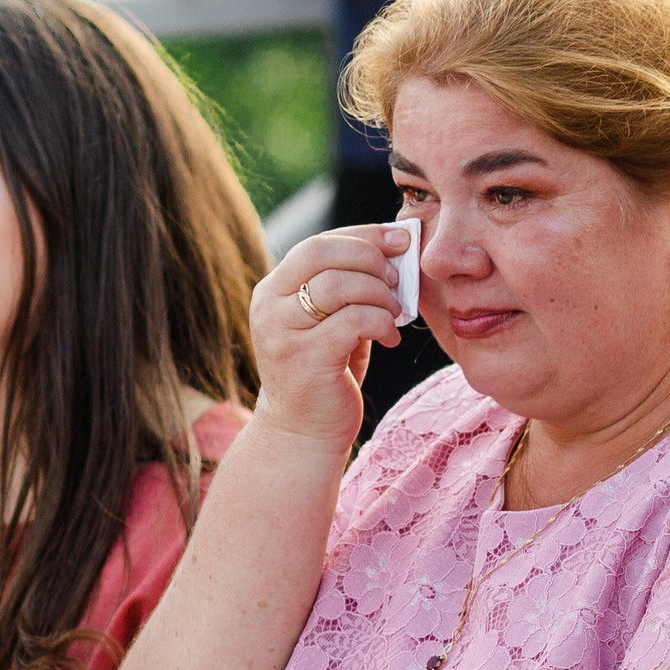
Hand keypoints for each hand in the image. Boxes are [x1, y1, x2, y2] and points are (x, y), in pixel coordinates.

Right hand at [248, 224, 409, 450]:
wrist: (303, 433)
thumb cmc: (325, 373)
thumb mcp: (330, 322)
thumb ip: (348, 288)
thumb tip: (395, 249)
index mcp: (273, 290)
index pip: (317, 243)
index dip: (363, 235)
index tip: (400, 239)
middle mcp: (269, 307)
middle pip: (321, 253)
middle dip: (370, 258)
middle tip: (396, 279)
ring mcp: (282, 334)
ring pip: (338, 285)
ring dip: (378, 294)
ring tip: (394, 314)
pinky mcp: (305, 360)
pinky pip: (352, 322)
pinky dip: (380, 323)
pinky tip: (389, 339)